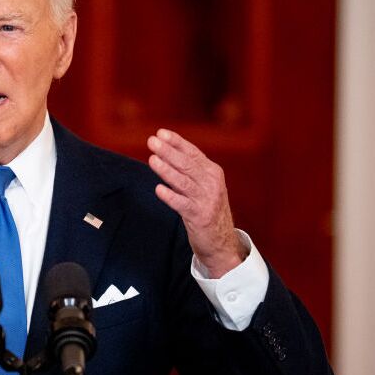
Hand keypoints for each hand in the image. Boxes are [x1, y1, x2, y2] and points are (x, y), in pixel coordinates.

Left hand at [147, 129, 244, 277]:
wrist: (222, 241)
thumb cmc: (207, 209)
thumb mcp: (204, 186)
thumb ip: (190, 171)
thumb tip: (165, 151)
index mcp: (213, 172)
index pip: (193, 153)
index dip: (177, 142)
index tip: (161, 133)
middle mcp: (211, 184)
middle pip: (187, 164)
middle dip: (168, 151)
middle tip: (152, 141)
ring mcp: (206, 200)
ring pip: (183, 181)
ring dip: (166, 170)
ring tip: (152, 159)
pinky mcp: (199, 216)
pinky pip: (182, 204)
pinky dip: (170, 196)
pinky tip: (158, 189)